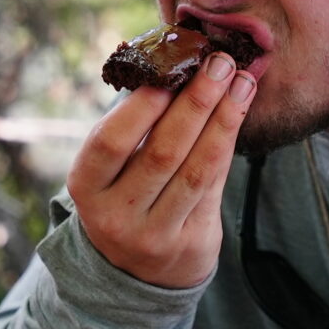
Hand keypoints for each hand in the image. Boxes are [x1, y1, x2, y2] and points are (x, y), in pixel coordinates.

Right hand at [66, 50, 257, 288]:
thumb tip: (171, 57)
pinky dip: (228, 142)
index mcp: (86, 186)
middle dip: (196, 102)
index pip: (110, 142)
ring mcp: (154, 236)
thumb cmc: (125, 192)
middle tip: (220, 62)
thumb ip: (133, 122)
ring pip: (196, 170)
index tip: (170, 70)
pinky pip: (215, 185)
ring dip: (224, 119)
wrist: (138, 271)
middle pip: (162, 152)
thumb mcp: (111, 166)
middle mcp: (115, 216)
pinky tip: (239, 111)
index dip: (141, 107)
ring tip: (242, 80)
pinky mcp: (190, 244)